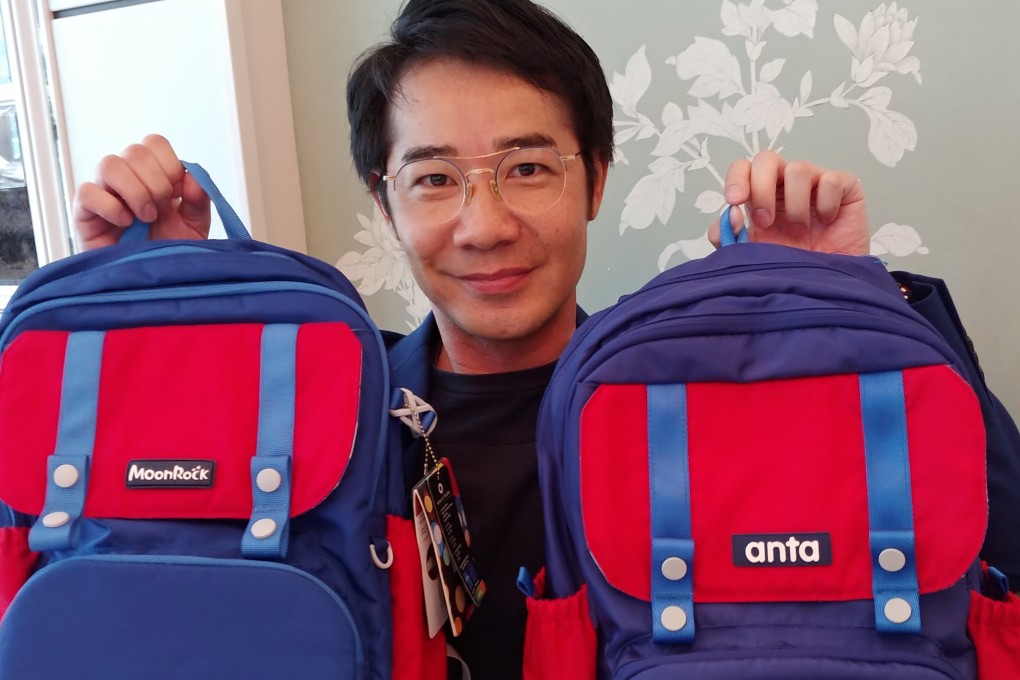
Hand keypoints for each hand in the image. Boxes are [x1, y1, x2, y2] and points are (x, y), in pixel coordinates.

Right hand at [72, 134, 210, 249]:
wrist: (151, 282)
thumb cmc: (169, 251)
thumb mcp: (194, 226)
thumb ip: (198, 200)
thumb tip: (192, 176)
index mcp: (152, 174)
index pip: (154, 143)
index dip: (169, 164)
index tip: (177, 194)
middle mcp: (125, 178)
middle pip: (134, 151)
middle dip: (157, 181)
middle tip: (162, 209)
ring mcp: (103, 193)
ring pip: (109, 164)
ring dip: (135, 190)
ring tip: (146, 217)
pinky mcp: (83, 213)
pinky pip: (87, 192)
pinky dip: (110, 206)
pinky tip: (126, 223)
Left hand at [711, 150, 869, 255]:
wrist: (823, 287)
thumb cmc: (788, 267)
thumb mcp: (748, 255)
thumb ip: (727, 235)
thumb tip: (730, 212)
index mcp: (761, 195)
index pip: (743, 168)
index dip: (737, 179)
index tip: (735, 202)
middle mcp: (786, 185)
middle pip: (766, 159)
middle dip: (761, 189)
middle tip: (765, 221)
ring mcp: (816, 183)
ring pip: (798, 169)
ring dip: (794, 204)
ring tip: (800, 230)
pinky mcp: (846, 188)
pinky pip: (832, 180)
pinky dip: (826, 204)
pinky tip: (827, 221)